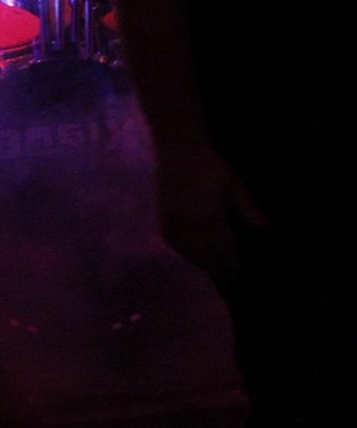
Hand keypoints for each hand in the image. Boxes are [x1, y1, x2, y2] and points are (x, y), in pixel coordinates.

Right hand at [153, 143, 265, 279]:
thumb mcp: (233, 183)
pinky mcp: (164, 217)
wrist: (179, 150)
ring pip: (187, 250)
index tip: (236, 272)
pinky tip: (188, 253)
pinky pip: (172, 241)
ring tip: (208, 268)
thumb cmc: (210, 165)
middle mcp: (192, 224)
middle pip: (205, 254)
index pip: (223, 247)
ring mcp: (175, 222)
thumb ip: (247, 206)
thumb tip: (263, 226)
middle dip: (215, 266)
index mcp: (211, 217)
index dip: (230, 261)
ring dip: (198, 261)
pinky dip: (182, 250)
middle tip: (223, 277)